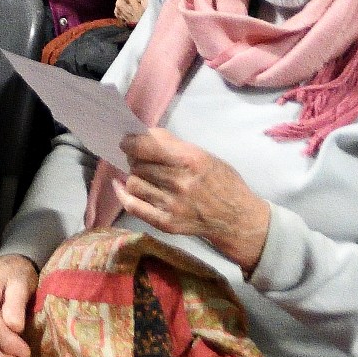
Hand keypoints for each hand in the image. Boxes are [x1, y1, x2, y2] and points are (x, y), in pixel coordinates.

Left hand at [115, 130, 270, 273]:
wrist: (237, 218)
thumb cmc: (222, 181)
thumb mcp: (204, 155)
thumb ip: (173, 144)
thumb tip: (143, 133)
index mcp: (190, 161)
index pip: (144, 147)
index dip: (130, 142)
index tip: (126, 141)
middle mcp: (179, 183)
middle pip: (137, 164)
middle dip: (135, 159)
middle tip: (141, 160)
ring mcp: (172, 205)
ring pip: (133, 183)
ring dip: (134, 177)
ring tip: (144, 176)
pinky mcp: (167, 223)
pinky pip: (133, 206)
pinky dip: (123, 194)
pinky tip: (120, 186)